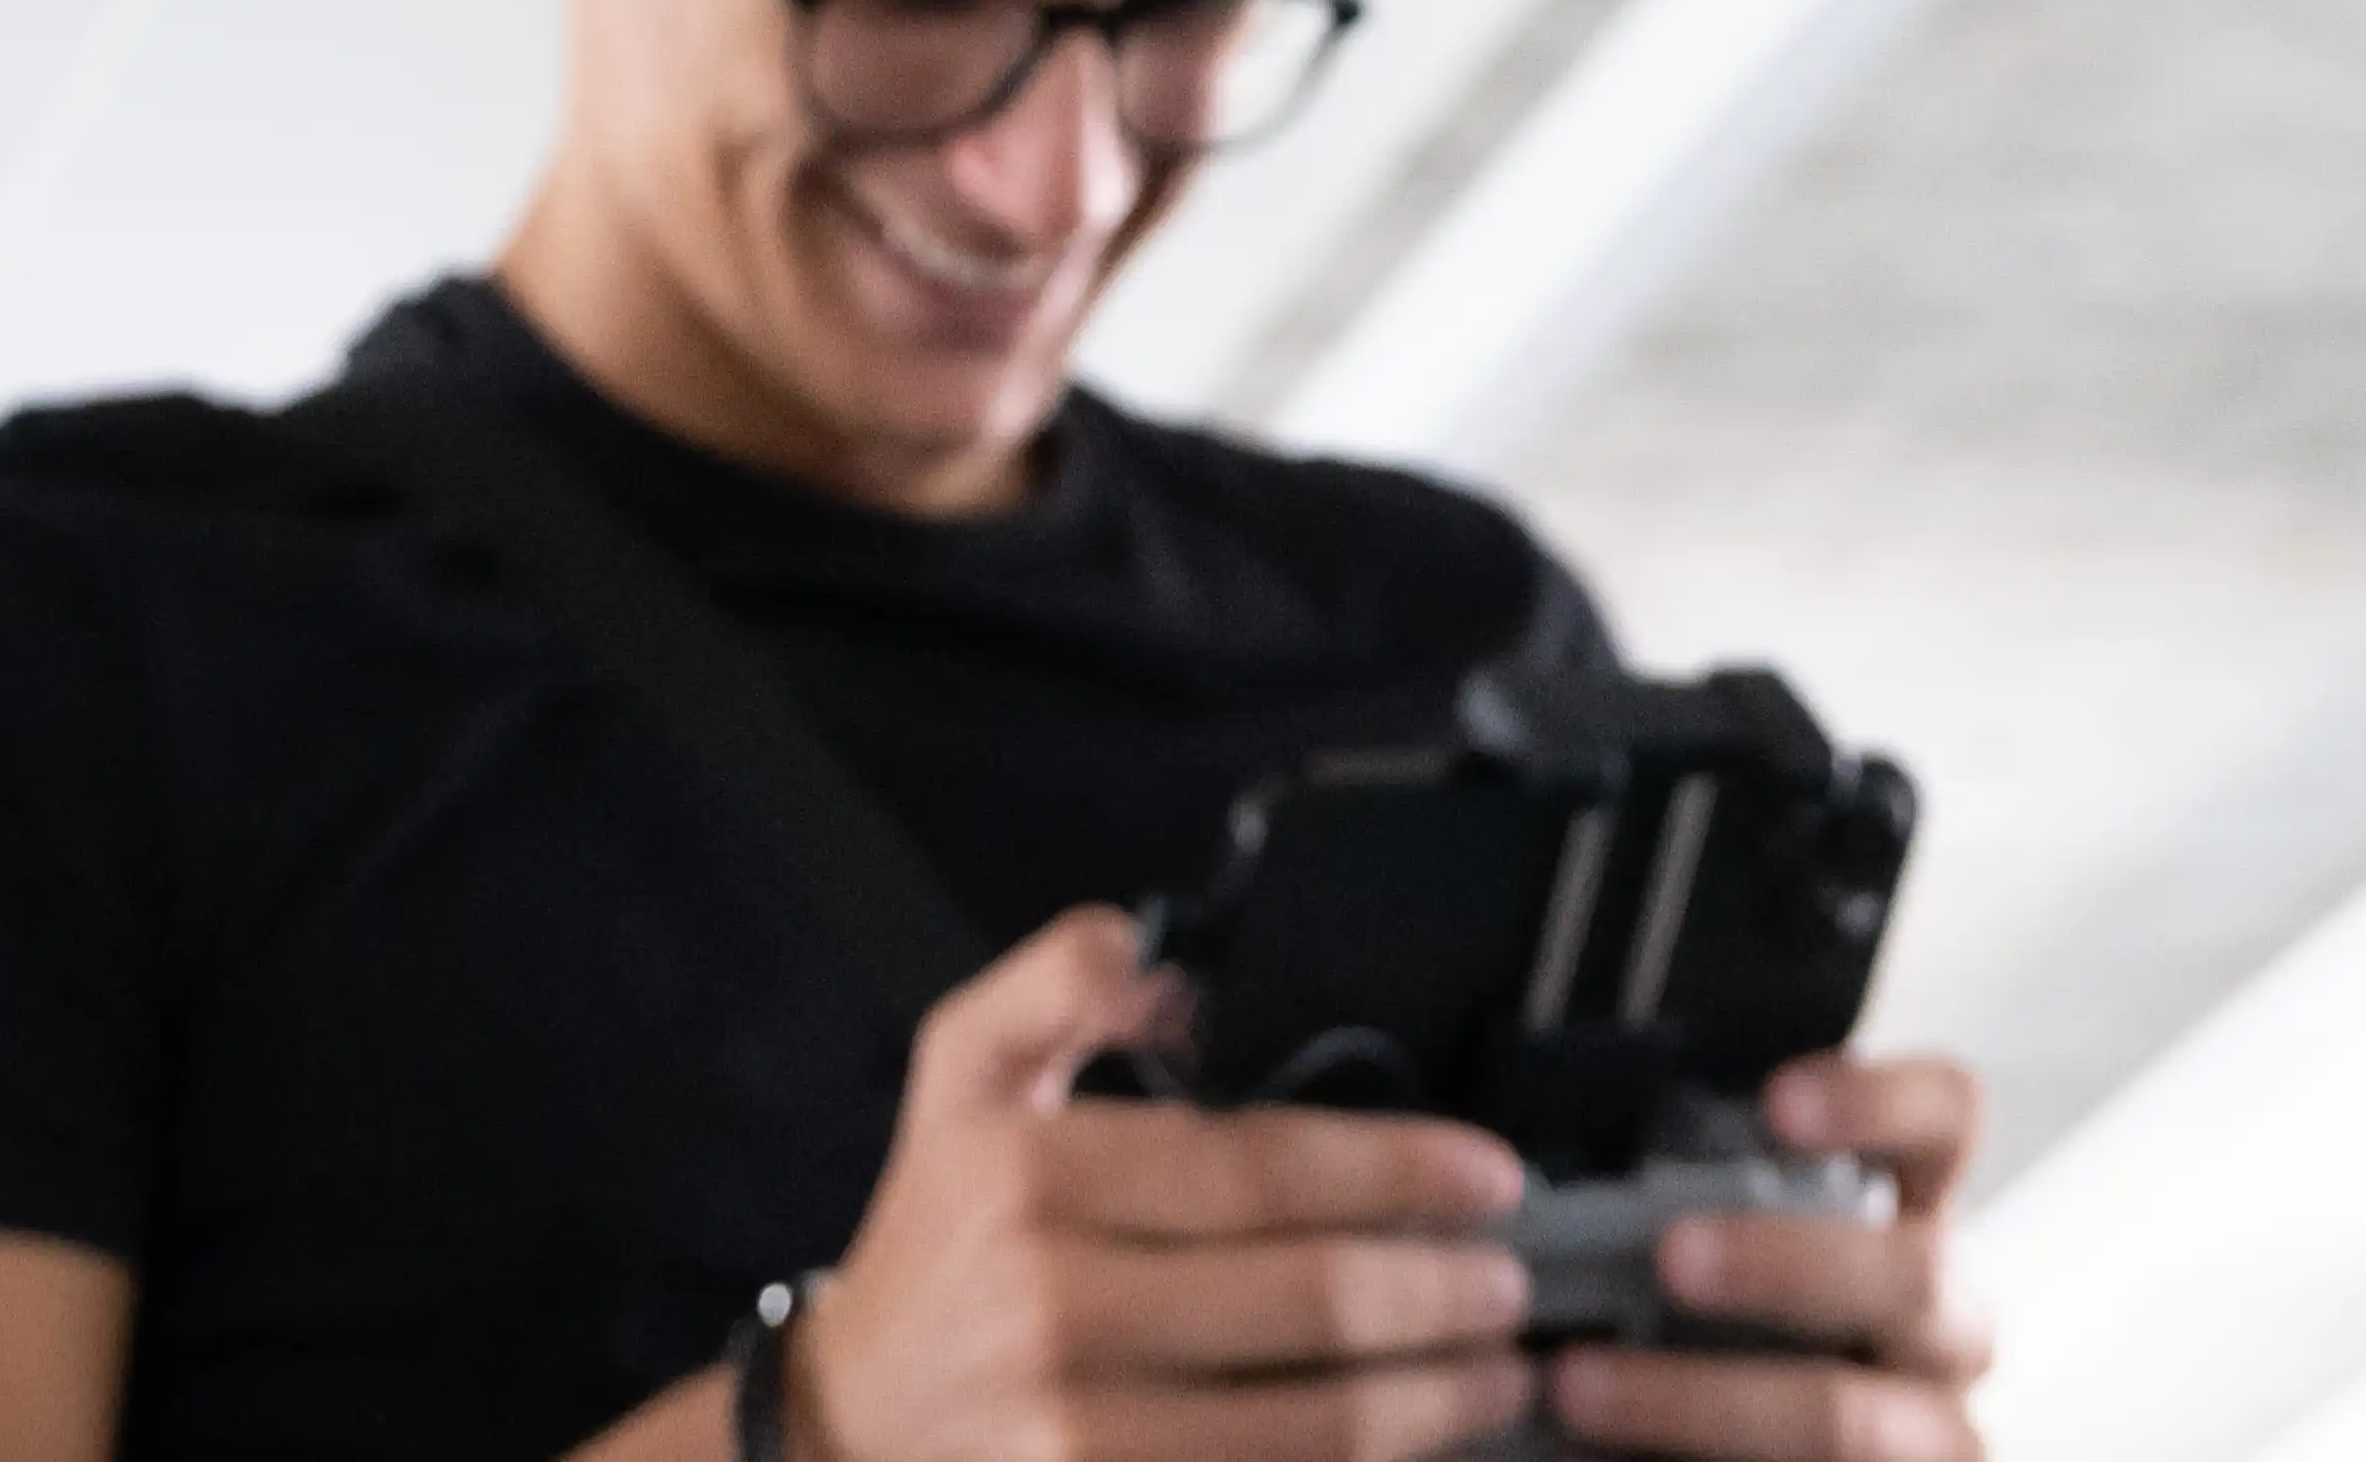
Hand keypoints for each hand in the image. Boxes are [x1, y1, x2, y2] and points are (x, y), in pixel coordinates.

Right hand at [796, 906, 1538, 1461]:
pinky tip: (1415, 1449)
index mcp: (1039, 1178)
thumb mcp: (964, 1066)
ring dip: (1432, 1401)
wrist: (850, 1430)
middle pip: (1306, 1302)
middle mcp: (1060, 1312)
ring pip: (1310, 1427)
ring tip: (1501, 1372)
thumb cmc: (936, 1237)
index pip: (1263, 1167)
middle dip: (1441, 1292)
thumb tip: (1178, 953)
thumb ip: (1064, 974)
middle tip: (1514, 1281)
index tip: (1488, 1173)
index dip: (1396, 1169)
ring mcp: (1079, 1441)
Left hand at [1540, 1057, 1989, 1461]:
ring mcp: (1937, 1430)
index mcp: (1914, 1212)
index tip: (1776, 1105)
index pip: (1945, 1117)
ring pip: (1851, 1421)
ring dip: (1704, 1402)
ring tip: (1582, 1386)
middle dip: (1784, 1265)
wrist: (1763, 1432)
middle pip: (1913, 1275)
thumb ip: (1695, 1196)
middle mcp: (1947, 1319)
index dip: (1878, 1102)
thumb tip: (1565, 1172)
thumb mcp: (1734, 1238)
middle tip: (1669, 1255)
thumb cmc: (1734, 1317)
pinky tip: (1604, 1455)